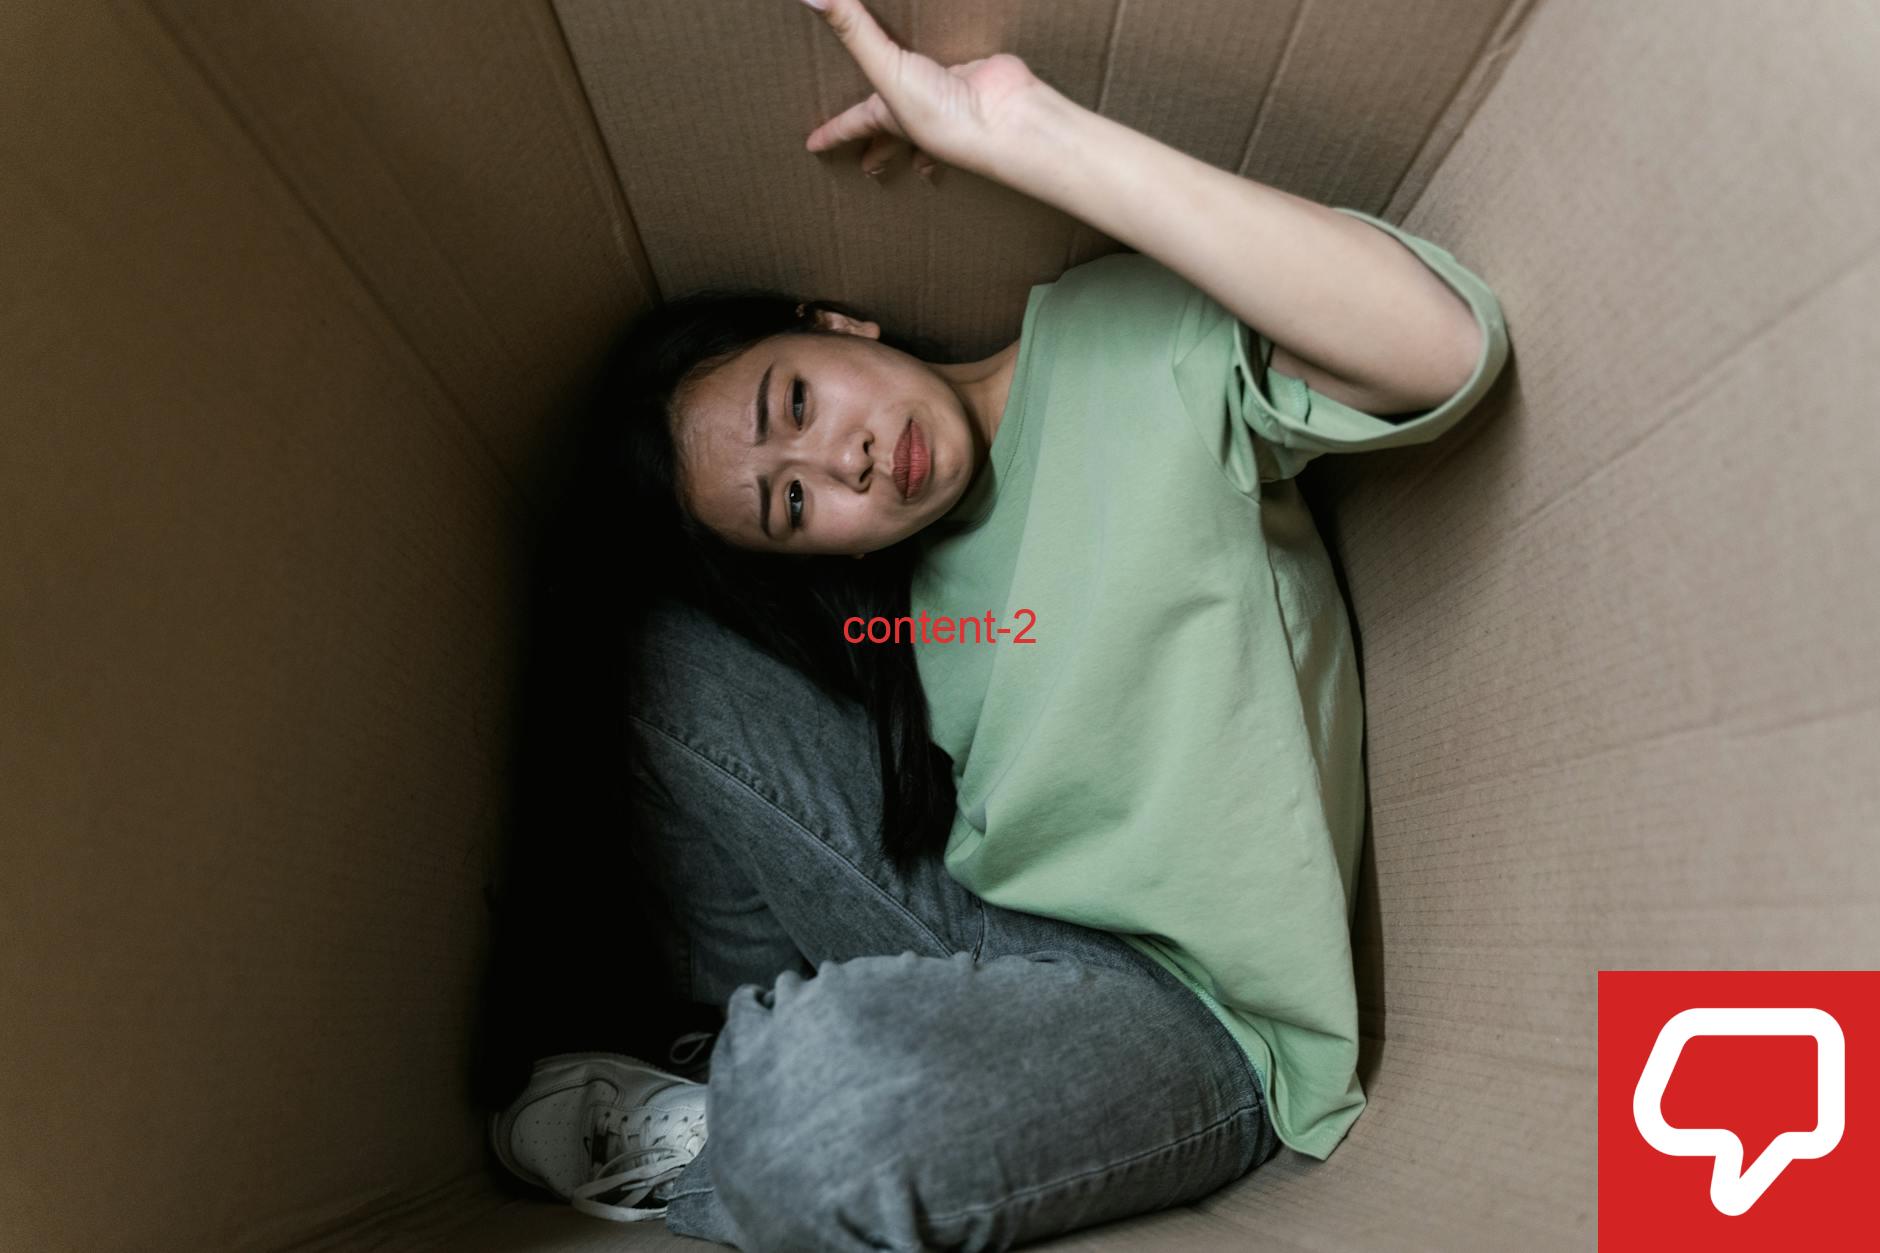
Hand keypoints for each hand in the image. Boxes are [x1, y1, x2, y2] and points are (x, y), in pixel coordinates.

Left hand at [795, 0, 1046, 180]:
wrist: (1001, 116)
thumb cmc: (941, 111)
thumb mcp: (886, 69)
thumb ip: (852, 29)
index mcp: (891, 119)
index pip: (853, 126)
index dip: (832, 133)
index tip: (812, 146)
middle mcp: (918, 114)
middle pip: (892, 137)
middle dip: (881, 152)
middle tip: (869, 167)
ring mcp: (948, 98)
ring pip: (925, 109)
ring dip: (918, 126)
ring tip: (914, 122)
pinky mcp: (976, 77)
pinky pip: (958, 74)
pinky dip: (961, 75)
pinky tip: (963, 69)